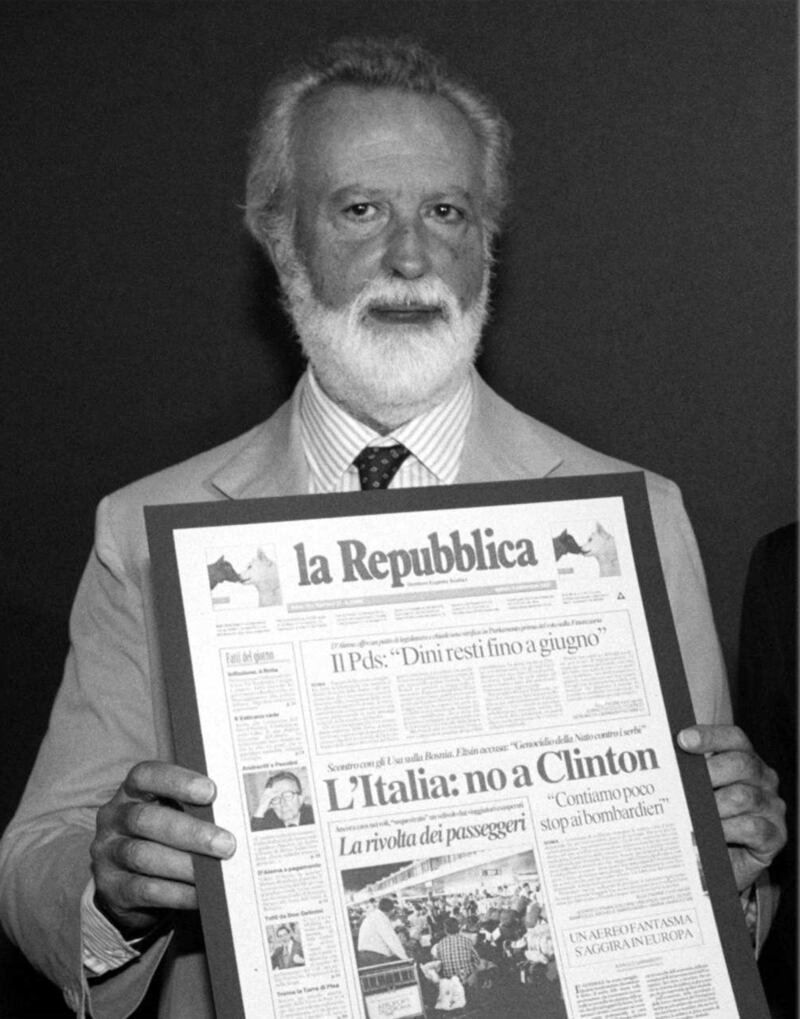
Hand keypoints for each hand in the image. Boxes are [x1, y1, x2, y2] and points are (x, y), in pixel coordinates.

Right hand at [90, 761, 235, 937]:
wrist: (128, 881)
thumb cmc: (162, 835)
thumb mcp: (170, 812)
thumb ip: (193, 807)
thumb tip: (236, 811)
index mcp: (131, 791)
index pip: (146, 775)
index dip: (177, 781)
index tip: (210, 791)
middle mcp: (114, 818)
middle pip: (146, 819)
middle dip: (190, 831)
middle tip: (226, 843)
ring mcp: (108, 854)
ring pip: (143, 855)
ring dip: (185, 864)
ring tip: (217, 870)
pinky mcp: (112, 888)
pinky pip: (144, 890)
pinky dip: (177, 892)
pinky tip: (201, 894)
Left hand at [677, 724, 785, 890]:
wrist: (718, 862)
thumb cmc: (705, 819)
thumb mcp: (697, 792)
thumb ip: (688, 773)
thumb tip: (659, 757)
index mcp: (745, 760)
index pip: (734, 738)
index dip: (710, 736)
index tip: (682, 739)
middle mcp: (764, 780)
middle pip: (741, 764)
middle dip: (709, 770)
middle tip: (684, 782)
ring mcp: (772, 807)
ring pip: (744, 797)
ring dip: (714, 805)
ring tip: (692, 812)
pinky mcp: (775, 836)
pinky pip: (752, 828)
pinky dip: (728, 829)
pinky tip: (710, 832)